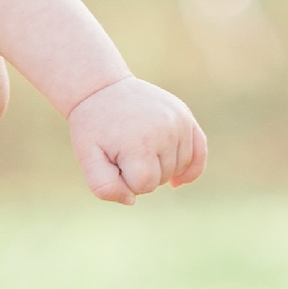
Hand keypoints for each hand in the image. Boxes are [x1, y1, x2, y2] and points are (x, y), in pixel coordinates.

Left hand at [68, 77, 206, 203]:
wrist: (101, 89)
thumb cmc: (94, 128)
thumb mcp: (87, 157)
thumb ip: (103, 186)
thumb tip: (132, 199)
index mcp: (139, 143)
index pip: (144, 186)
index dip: (126, 181)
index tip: (112, 163)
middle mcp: (164, 131)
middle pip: (162, 177)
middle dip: (142, 173)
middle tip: (123, 151)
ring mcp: (178, 122)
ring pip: (179, 167)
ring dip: (160, 166)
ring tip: (139, 147)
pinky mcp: (185, 116)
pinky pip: (199, 151)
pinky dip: (192, 168)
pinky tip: (178, 180)